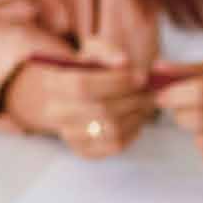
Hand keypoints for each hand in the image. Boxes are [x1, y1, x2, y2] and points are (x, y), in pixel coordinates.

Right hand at [6, 52, 151, 158]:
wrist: (77, 94)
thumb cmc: (90, 69)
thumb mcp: (94, 52)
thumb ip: (108, 52)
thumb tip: (124, 62)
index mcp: (52, 84)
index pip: (82, 86)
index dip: (115, 82)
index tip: (140, 77)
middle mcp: (55, 113)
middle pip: (100, 110)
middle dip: (132, 99)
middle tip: (150, 91)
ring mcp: (69, 135)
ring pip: (111, 130)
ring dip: (136, 115)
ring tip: (146, 101)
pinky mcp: (85, 151)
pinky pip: (116, 145)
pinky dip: (133, 130)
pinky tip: (137, 116)